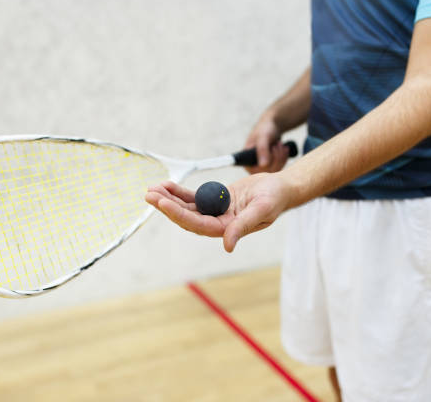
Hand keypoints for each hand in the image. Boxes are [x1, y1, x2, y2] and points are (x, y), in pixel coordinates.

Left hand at [144, 173, 291, 251]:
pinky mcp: (216, 200)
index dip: (178, 214)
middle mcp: (219, 223)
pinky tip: (167, 185)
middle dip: (167, 206)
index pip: (197, 224)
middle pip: (187, 217)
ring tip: (152, 189)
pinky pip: (194, 197)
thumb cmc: (275, 199)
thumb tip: (227, 246)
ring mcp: (216, 212)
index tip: (163, 203)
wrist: (281, 188)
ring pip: (187, 207)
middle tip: (149, 195)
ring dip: (169, 198)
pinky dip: (180, 192)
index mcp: (228, 229)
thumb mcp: (261, 210)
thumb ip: (243, 227)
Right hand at [244, 112, 289, 173]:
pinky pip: (280, 168)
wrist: (272, 126)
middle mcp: (252, 166)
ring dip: (280, 156)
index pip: (255, 171)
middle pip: (267, 171)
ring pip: (275, 170)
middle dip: (276, 157)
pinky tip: (284, 148)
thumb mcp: (263, 137)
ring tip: (280, 144)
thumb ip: (262, 149)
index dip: (266, 163)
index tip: (273, 148)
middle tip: (278, 144)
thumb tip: (263, 165)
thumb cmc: (265, 129)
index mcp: (245, 160)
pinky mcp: (270, 167)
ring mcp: (262, 167)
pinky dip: (283, 158)